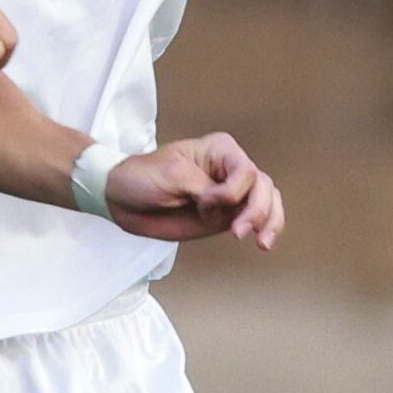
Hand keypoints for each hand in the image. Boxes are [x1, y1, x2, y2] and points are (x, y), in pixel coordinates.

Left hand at [104, 132, 283, 248]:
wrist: (123, 200)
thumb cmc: (143, 177)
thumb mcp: (172, 176)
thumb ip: (203, 189)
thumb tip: (225, 205)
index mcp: (219, 149)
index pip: (245, 169)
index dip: (232, 191)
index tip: (207, 202)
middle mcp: (230, 169)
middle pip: (263, 186)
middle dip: (257, 210)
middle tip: (238, 232)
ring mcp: (231, 194)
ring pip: (268, 201)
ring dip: (269, 221)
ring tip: (261, 243)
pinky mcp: (225, 216)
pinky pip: (257, 219)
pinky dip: (266, 228)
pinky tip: (263, 242)